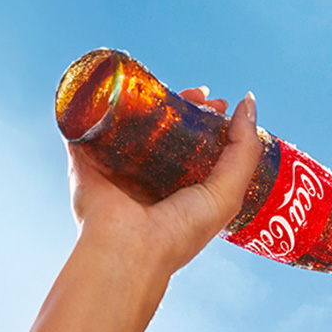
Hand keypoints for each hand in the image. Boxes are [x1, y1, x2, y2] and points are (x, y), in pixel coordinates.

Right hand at [66, 90, 260, 278]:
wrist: (130, 250)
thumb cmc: (180, 231)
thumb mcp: (228, 194)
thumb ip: (244, 149)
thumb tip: (248, 101)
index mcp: (178, 189)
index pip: (194, 145)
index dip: (208, 121)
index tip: (218, 104)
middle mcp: (147, 178)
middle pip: (164, 129)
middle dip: (181, 106)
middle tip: (197, 94)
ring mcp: (114, 167)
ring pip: (129, 121)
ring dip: (143, 100)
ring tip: (163, 87)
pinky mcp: (84, 160)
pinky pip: (84, 123)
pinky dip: (92, 102)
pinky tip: (109, 81)